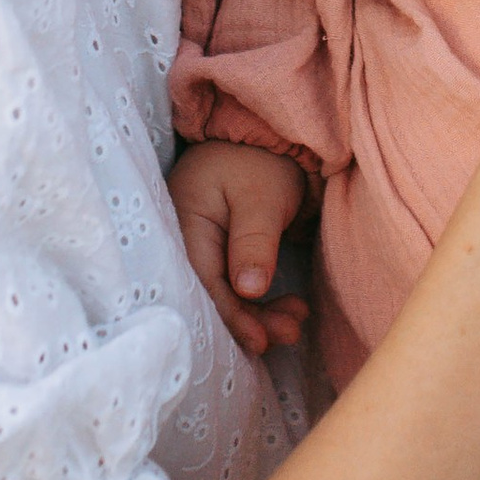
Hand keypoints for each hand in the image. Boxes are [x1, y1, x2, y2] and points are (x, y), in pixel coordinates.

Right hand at [169, 141, 309, 358]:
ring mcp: (203, 247)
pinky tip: (290, 309)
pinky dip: (261, 300)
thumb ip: (254, 242)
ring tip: (296, 324)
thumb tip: (249, 290)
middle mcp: (186, 239)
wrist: (266, 138)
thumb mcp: (261, 198)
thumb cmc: (260, 161)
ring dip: (261, 313)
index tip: (261, 340)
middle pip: (212, 294)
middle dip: (251, 319)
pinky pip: (235, 285)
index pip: (203, 281)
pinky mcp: (221, 253)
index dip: (232, 315)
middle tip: (289, 333)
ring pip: (227, 294)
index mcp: (184, 222)